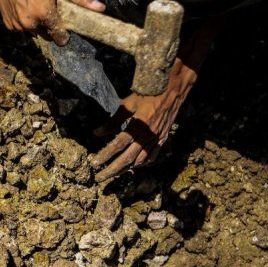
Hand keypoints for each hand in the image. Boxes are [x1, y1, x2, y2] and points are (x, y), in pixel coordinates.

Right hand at [0, 0, 104, 44]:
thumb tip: (100, 8)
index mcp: (44, 14)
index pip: (60, 38)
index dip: (64, 32)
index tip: (65, 24)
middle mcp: (30, 24)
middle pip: (48, 35)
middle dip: (51, 25)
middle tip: (49, 6)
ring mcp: (17, 26)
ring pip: (35, 32)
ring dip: (38, 23)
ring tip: (36, 3)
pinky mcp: (8, 24)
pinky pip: (22, 29)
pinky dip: (26, 21)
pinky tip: (24, 4)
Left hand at [90, 22, 217, 180]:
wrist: (174, 88)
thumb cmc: (148, 92)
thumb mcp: (128, 103)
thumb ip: (112, 120)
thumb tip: (96, 133)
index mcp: (138, 126)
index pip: (118, 145)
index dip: (105, 155)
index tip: (94, 163)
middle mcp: (148, 136)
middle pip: (127, 159)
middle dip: (112, 169)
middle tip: (100, 177)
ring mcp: (157, 139)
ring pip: (140, 160)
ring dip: (126, 169)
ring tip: (114, 173)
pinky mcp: (163, 139)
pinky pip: (153, 156)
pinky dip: (143, 163)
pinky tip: (135, 166)